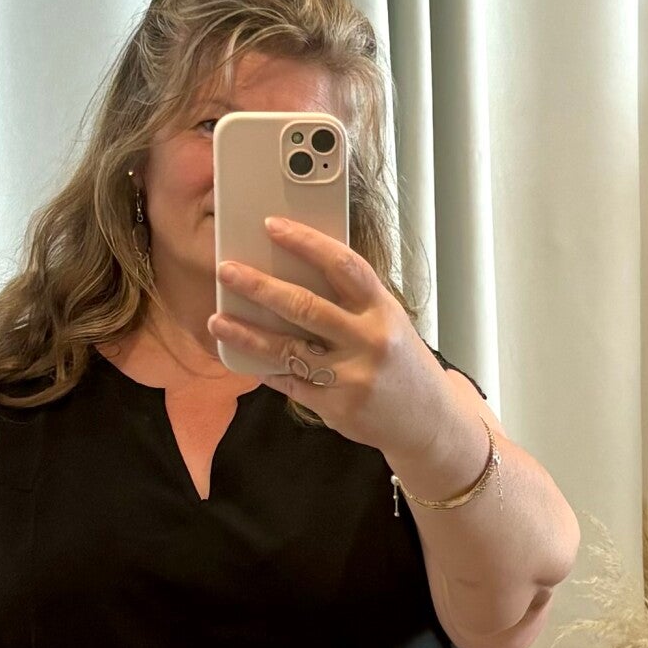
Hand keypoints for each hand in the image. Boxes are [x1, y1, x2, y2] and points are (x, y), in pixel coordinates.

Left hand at [209, 220, 471, 477]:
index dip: (305, 242)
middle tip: (227, 270)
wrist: (429, 421)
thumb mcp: (388, 322)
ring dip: (247, 332)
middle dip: (260, 286)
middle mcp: (369, 340)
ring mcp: (352, 376)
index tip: (272, 226)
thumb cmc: (403, 363)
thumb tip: (295, 273)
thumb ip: (351, 301)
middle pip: (305, 306)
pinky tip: (242, 355)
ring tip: (217, 319)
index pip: (342, 265)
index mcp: (382, 309)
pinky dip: (263, 368)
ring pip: (288, 349)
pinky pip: (290, 383)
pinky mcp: (337, 407)